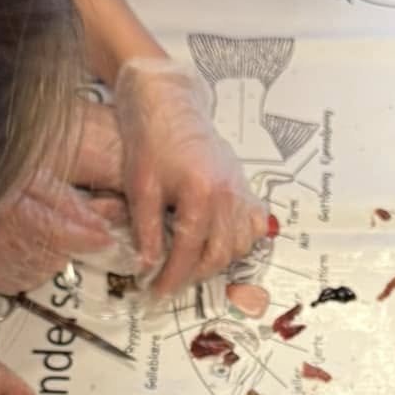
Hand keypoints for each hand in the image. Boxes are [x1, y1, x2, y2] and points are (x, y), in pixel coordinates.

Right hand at [0, 101, 132, 292]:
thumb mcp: (30, 175)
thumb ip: (66, 200)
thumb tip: (100, 225)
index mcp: (12, 212)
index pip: (65, 235)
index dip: (90, 238)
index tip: (107, 236)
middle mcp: (1, 246)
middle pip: (57, 256)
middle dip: (66, 241)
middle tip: (53, 221)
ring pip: (44, 271)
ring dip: (48, 255)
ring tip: (30, 231)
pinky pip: (25, 280)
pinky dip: (30, 267)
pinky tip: (18, 247)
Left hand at [112, 56, 266, 297]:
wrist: (170, 102)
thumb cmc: (150, 140)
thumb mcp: (141, 186)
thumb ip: (147, 230)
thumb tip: (147, 267)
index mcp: (201, 194)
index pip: (189, 252)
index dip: (172, 277)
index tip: (156, 292)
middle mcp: (228, 195)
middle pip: (218, 254)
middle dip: (194, 276)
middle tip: (170, 283)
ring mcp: (241, 189)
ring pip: (240, 244)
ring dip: (217, 262)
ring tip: (191, 267)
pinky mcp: (244, 184)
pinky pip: (253, 224)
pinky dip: (241, 240)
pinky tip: (220, 244)